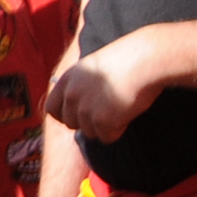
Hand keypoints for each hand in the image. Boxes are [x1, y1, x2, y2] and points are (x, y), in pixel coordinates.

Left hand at [47, 35, 164, 143]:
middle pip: (71, 123)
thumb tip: (79, 107)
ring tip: (120, 107)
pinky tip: (127, 113)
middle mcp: (71, 95)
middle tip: (107, 110)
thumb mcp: (92, 67)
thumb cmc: (126, 59)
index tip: (79, 115)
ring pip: (90, 132)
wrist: (145, 59)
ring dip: (104, 126)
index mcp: (66, 79)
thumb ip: (80, 85)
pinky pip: (107, 137)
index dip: (66, 114)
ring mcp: (85, 109)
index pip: (51, 109)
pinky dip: (117, 130)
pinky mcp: (102, 120)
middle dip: (87, 122)